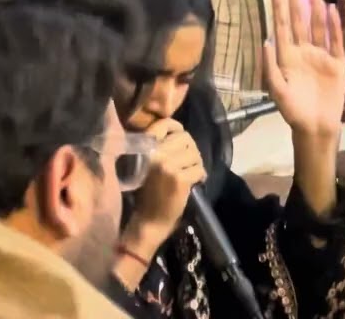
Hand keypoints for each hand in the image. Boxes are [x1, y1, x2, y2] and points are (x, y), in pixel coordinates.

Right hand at [129, 118, 206, 245]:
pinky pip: (199, 169)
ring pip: (195, 153)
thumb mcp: (148, 163)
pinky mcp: (180, 178)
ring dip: (196, 164)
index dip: (176, 127)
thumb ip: (160, 146)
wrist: (149, 220)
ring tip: (188, 174)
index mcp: (144, 148)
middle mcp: (155, 154)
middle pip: (185, 138)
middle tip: (187, 163)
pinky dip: (200, 176)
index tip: (179, 134)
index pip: (164, 124)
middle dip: (190, 149)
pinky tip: (192, 183)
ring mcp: (168, 166)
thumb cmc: (148, 191)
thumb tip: (180, 131)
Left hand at [264, 0, 344, 140]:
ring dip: (316, 7)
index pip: (281, 27)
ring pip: (318, 26)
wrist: (316, 126)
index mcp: (287, 57)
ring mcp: (321, 55)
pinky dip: (334, 26)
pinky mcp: (337, 63)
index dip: (279, 8)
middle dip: (296, 1)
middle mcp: (304, 51)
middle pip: (299, 21)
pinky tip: (332, 10)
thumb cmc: (293, 111)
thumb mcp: (277, 90)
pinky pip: (335, 40)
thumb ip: (270, 67)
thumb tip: (266, 40)